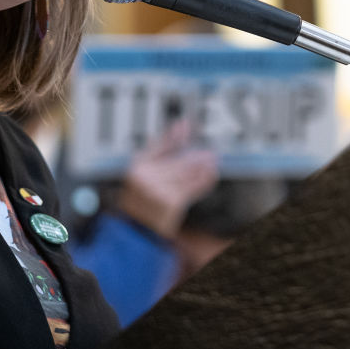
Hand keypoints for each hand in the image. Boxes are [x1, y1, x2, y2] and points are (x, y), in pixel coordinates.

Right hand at [116, 119, 218, 239]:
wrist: (137, 224)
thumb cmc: (140, 196)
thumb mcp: (143, 170)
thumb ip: (161, 149)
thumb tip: (179, 127)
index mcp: (139, 165)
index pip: (161, 145)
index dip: (175, 135)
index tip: (186, 124)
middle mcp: (148, 177)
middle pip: (179, 161)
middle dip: (196, 156)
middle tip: (209, 152)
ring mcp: (160, 191)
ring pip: (187, 174)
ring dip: (203, 167)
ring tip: (212, 160)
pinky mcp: (171, 203)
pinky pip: (192, 189)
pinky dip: (204, 182)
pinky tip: (210, 175)